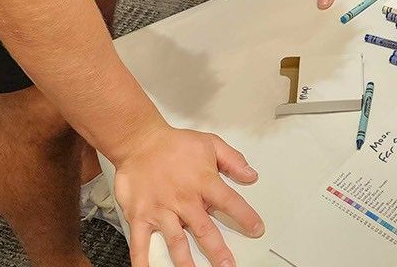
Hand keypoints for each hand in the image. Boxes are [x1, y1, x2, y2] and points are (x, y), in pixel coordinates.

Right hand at [113, 123, 262, 266]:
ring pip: (177, 241)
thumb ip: (233, 160)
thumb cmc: (173, 144)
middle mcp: (183, 199)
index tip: (257, 229)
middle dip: (218, 251)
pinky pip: (140, 242)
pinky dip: (143, 260)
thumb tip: (251, 174)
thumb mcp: (210, 143)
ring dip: (186, 262)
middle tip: (228, 266)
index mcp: (203, 182)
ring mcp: (161, 210)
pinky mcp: (140, 216)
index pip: (230, 202)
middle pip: (205, 230)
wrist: (139, 141)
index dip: (245, 216)